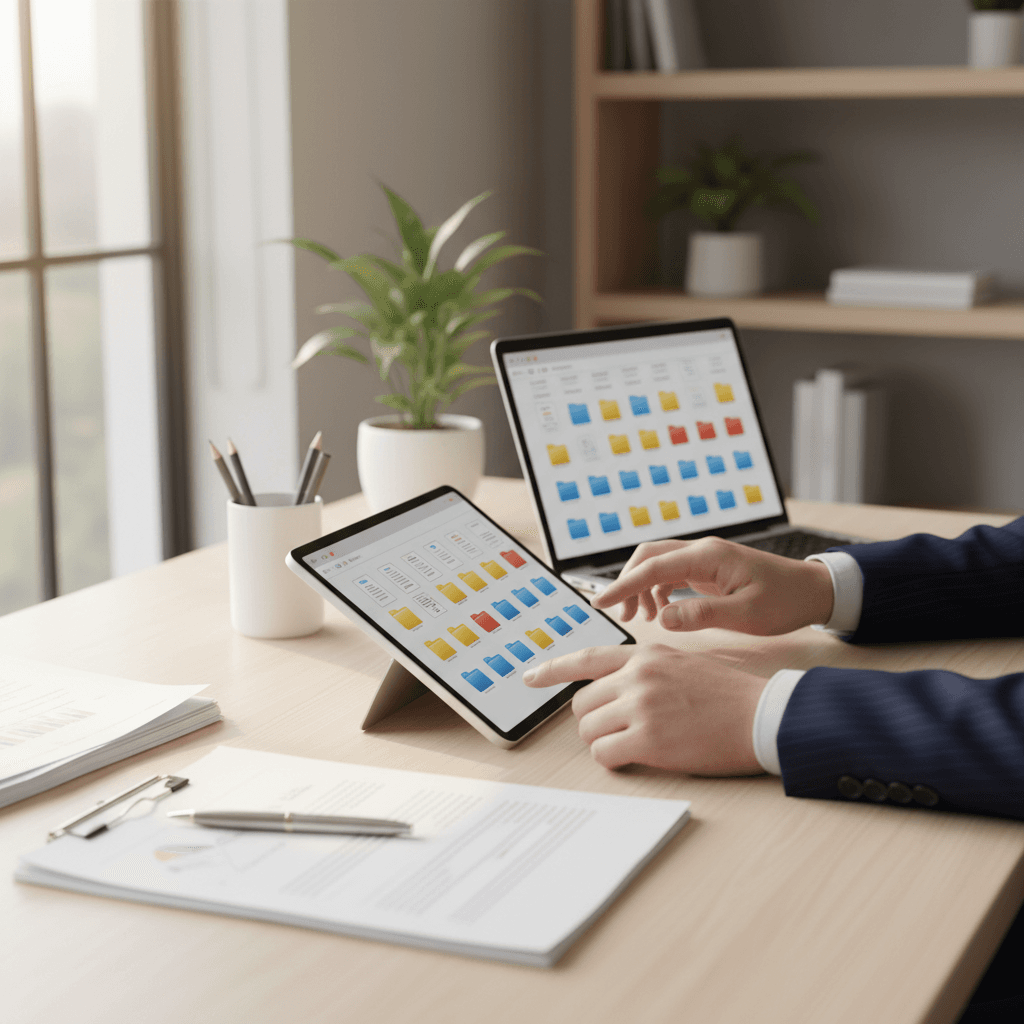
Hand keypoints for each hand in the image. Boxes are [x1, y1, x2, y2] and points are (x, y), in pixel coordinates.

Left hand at [523, 644, 766, 773]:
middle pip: (582, 704)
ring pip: (589, 730)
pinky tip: (638, 757)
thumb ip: (643, 670)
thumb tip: (609, 689)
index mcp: (644, 654)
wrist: (760, 716)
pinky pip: (605, 754)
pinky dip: (614, 760)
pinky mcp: (648, 740)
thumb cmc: (725, 695)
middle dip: (595, 721)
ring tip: (636, 743)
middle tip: (622, 729)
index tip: (529, 676)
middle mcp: (637, 676)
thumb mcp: (679, 663)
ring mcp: (641, 707)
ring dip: (604, 742)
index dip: (552, 669)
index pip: (586, 658)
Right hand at [591, 537, 833, 635]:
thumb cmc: (785, 602)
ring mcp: (705, 558)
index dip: (623, 585)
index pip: (652, 566)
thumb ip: (702, 615)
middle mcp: (702, 551)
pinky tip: (662, 613)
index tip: (601, 603)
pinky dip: (658, 591)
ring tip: (640, 620)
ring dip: (642, 588)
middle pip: (648, 557)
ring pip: (658, 564)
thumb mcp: (746, 615)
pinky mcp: (709, 569)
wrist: (813, 591)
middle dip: (628, 583)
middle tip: (620, 616)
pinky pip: (672, 573)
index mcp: (708, 556)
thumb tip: (663, 618)